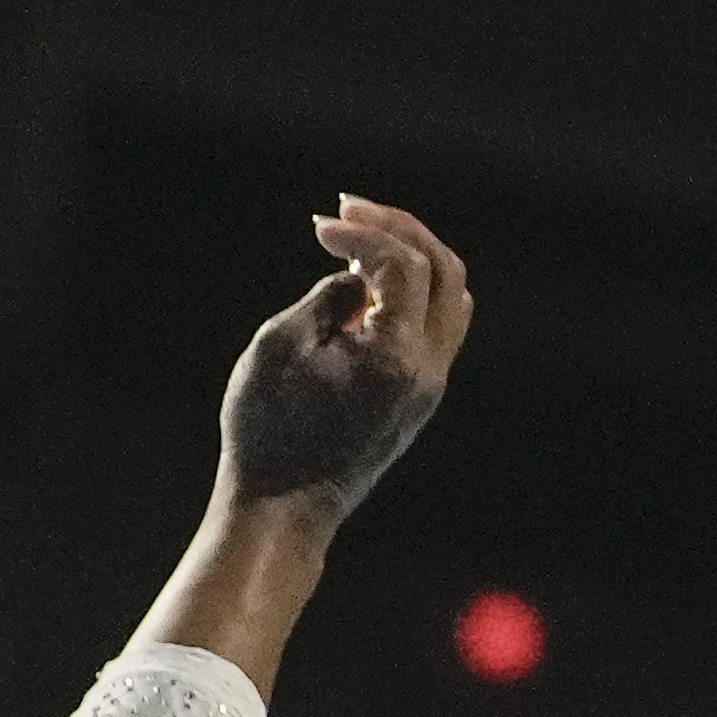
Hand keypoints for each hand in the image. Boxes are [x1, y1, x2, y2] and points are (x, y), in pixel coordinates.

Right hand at [218, 197, 473, 516]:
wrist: (283, 509)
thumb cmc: (266, 432)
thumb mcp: (277, 349)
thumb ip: (326, 298)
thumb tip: (357, 278)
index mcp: (397, 358)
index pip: (402, 265)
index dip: (362, 232)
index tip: (318, 226)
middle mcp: (428, 369)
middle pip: (443, 269)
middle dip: (397, 229)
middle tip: (348, 207)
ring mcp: (430, 384)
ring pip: (450, 295)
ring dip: (411, 255)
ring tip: (360, 237)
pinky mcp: (419, 395)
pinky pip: (437, 323)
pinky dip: (412, 289)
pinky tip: (371, 280)